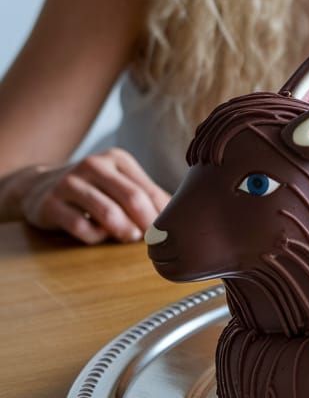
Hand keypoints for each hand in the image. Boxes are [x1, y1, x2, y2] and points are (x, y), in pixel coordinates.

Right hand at [17, 148, 169, 244]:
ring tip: (129, 236)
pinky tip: (96, 234)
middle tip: (152, 239)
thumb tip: (181, 217)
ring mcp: (69, 183)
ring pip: (108, 213)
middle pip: (132, 198)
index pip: (148, 190)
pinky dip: (95, 237)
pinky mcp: (50, 204)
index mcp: (117, 159)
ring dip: (124, 231)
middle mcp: (94, 165)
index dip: (161, 214)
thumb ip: (147, 196)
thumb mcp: (120, 183)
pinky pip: (81, 228)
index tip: (169, 231)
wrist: (38, 187)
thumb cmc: (94, 189)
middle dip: (147, 223)